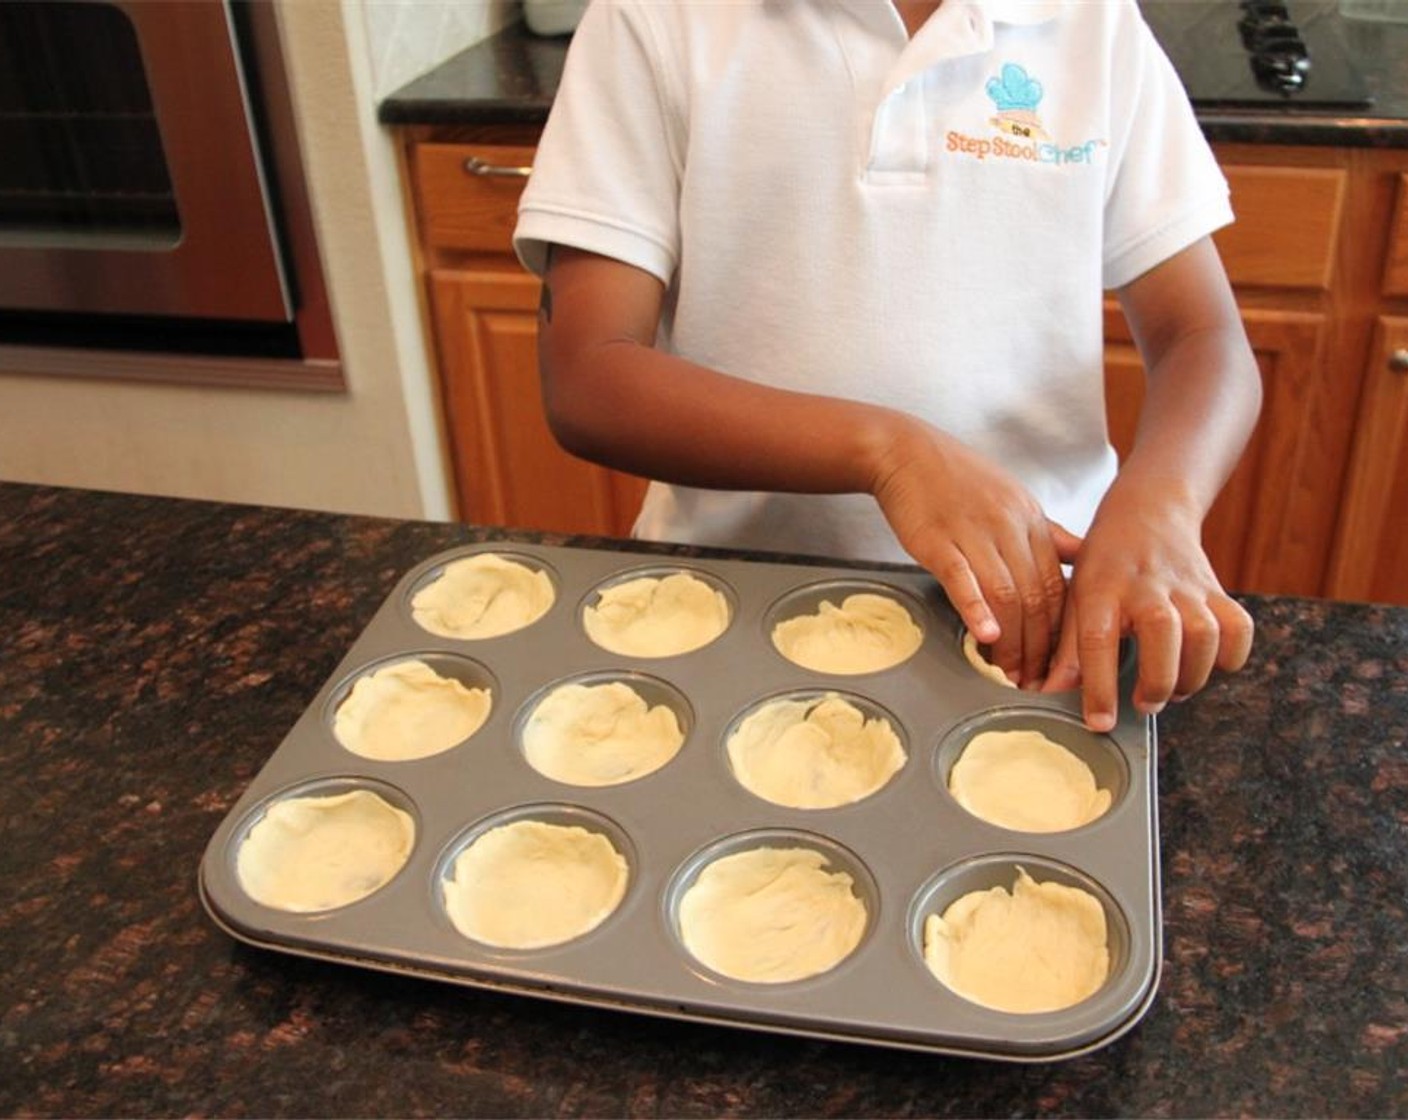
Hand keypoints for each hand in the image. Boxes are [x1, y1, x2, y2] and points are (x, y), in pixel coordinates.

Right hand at [870, 416, 1081, 687]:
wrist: (905, 451)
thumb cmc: (956, 478)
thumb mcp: (1013, 498)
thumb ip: (1049, 533)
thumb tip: (1084, 558)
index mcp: (1031, 522)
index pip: (1057, 586)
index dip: (1059, 631)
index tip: (1054, 663)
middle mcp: (1010, 528)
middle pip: (1036, 598)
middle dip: (1038, 646)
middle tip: (1033, 680)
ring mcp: (975, 534)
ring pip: (1005, 595)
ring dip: (1010, 640)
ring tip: (1008, 671)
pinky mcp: (939, 541)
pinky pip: (963, 578)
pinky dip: (976, 609)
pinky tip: (982, 635)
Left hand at [1042, 479, 1253, 730]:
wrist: (1148, 511)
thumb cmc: (1105, 563)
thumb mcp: (1076, 595)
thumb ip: (1067, 648)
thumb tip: (1049, 693)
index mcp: (1101, 589)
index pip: (1096, 640)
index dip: (1098, 687)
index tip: (1099, 723)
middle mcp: (1146, 586)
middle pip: (1161, 635)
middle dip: (1156, 682)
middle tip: (1144, 704)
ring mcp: (1187, 586)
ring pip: (1204, 635)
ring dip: (1192, 675)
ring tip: (1173, 689)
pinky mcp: (1218, 589)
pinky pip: (1238, 629)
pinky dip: (1230, 655)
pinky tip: (1208, 664)